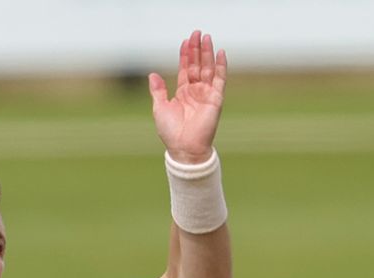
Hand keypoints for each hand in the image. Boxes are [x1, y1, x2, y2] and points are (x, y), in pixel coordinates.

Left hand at [148, 30, 226, 163]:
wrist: (184, 148)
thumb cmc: (171, 132)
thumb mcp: (160, 108)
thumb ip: (158, 91)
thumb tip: (152, 74)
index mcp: (183, 93)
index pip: (185, 69)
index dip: (185, 55)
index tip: (186, 41)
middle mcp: (195, 92)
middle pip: (197, 65)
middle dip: (197, 49)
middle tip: (197, 33)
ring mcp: (206, 94)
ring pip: (208, 68)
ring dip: (208, 53)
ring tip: (206, 37)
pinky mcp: (216, 99)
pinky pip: (220, 79)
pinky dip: (221, 66)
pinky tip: (221, 52)